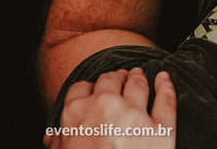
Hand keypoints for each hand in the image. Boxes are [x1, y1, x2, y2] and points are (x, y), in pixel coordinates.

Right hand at [44, 68, 176, 148]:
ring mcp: (135, 115)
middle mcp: (105, 106)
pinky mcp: (161, 129)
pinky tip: (165, 78)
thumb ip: (60, 145)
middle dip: (115, 77)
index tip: (94, 89)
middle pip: (110, 80)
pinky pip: (165, 100)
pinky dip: (166, 85)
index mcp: (76, 114)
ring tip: (141, 74)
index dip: (89, 87)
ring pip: (137, 85)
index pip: (81, 88)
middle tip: (120, 76)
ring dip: (139, 77)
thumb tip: (51, 138)